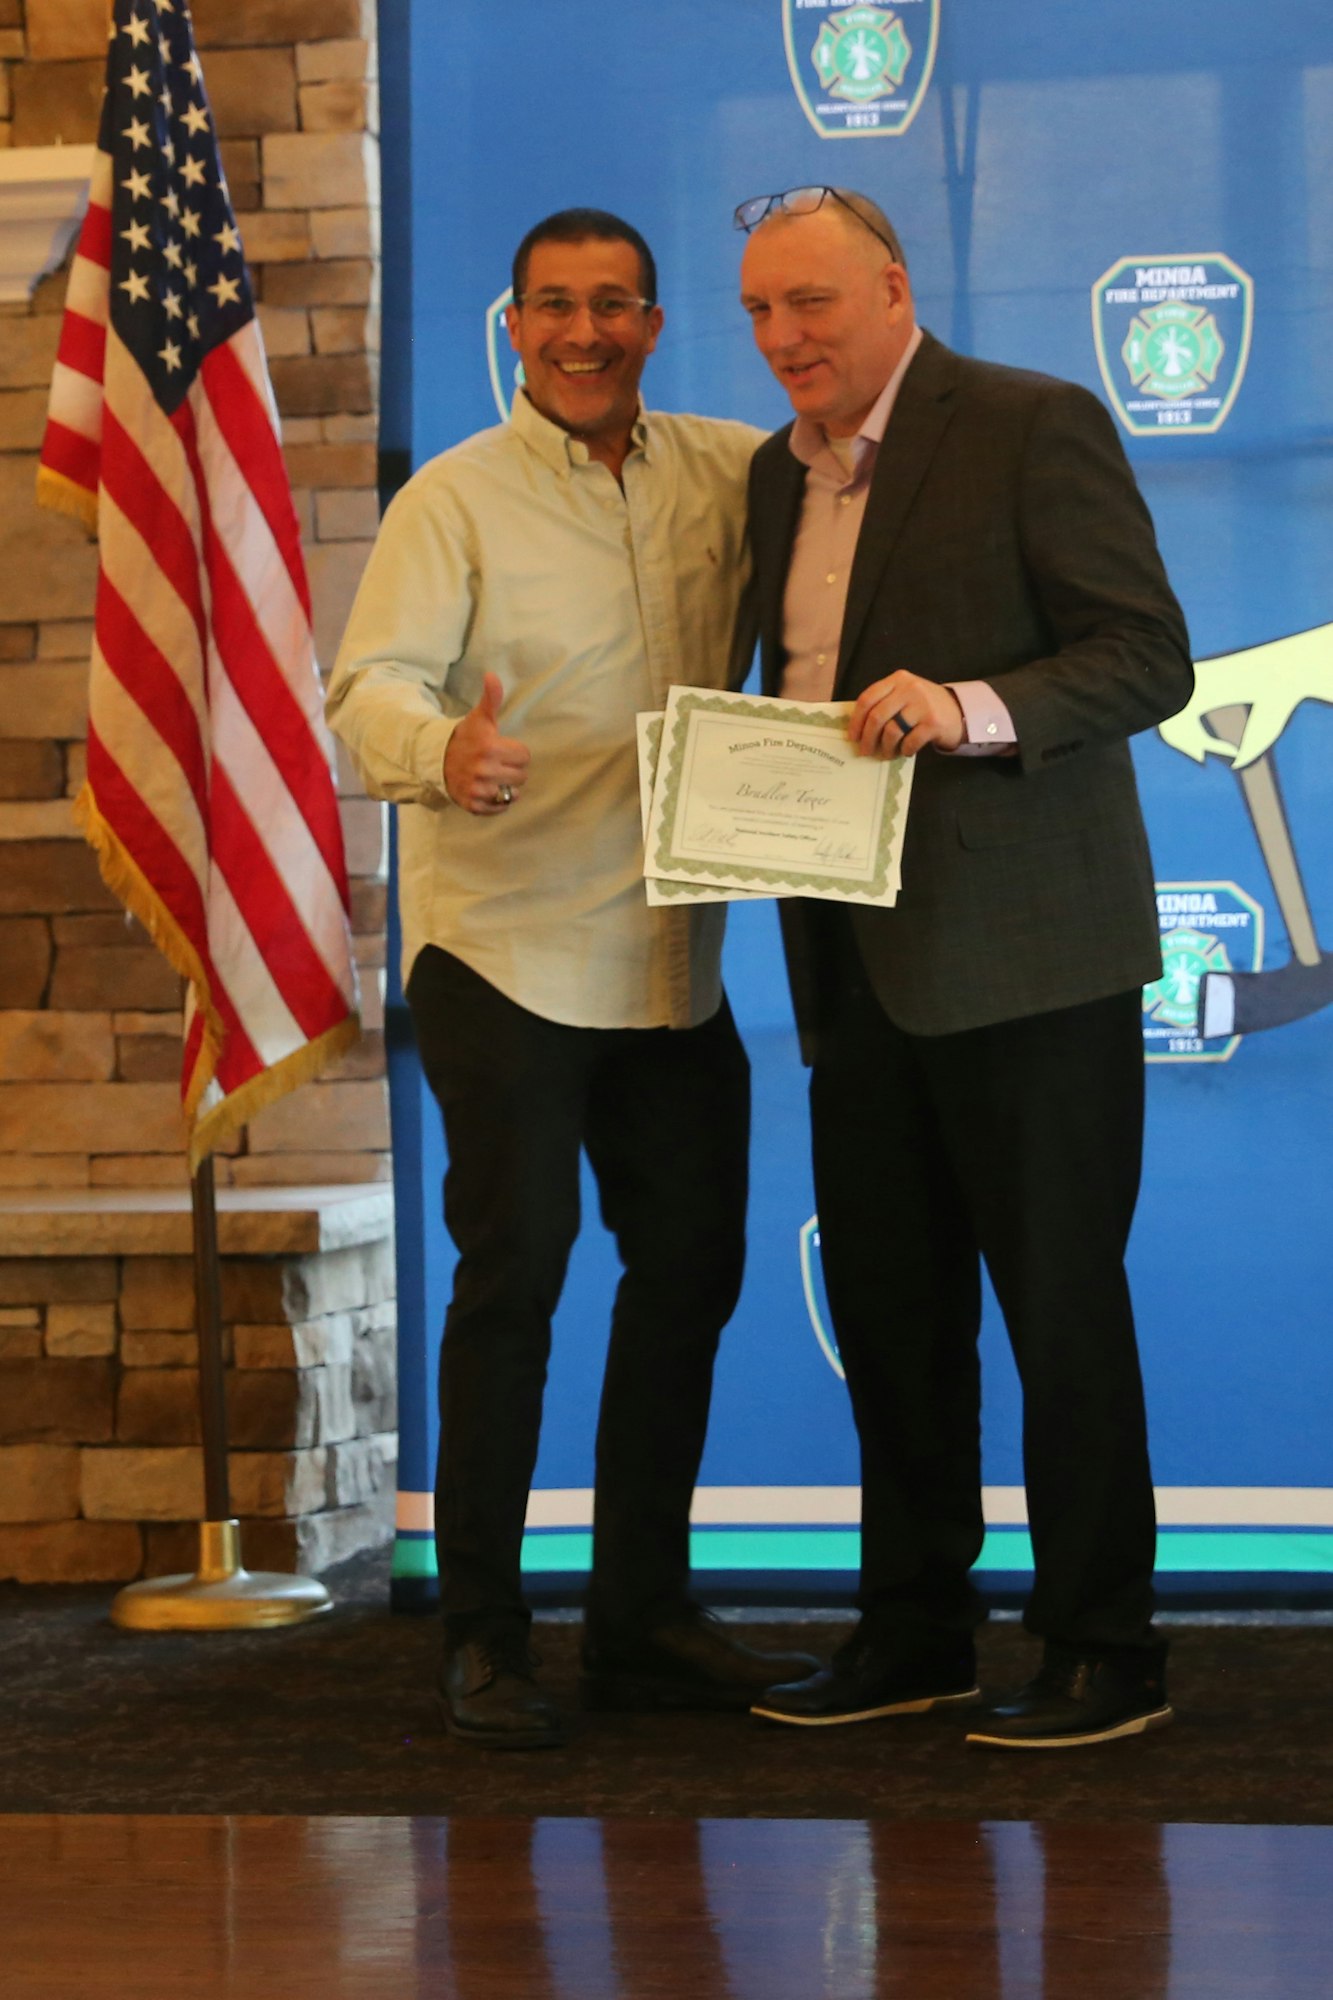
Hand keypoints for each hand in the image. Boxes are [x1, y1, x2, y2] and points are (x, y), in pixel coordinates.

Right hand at [443, 673, 530, 813]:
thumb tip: (491, 675)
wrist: (436, 760)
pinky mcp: (473, 805)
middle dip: (513, 770)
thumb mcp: (479, 717)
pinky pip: (500, 808)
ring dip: (506, 787)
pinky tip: (488, 790)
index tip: (503, 749)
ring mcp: (478, 789)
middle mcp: (484, 770)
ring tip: (493, 777)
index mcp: (489, 748)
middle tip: (498, 764)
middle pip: (522, 776)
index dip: (515, 752)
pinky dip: (497, 802)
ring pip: (512, 793)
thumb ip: (491, 697)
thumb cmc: (464, 737)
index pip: (525, 756)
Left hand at [849, 672, 965, 758]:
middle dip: (867, 738)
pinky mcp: (933, 722)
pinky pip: (909, 742)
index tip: (852, 737)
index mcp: (897, 679)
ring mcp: (923, 704)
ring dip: (885, 748)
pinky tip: (906, 751)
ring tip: (886, 754)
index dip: (856, 720)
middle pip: (877, 716)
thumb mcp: (904, 695)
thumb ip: (884, 703)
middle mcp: (910, 688)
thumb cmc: (923, 707)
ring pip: (892, 731)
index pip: (867, 698)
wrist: (959, 711)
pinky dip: (904, 751)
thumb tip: (857, 728)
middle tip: (865, 751)